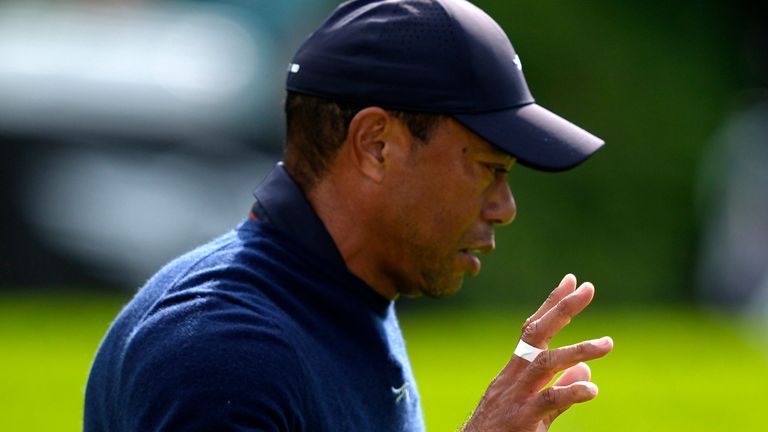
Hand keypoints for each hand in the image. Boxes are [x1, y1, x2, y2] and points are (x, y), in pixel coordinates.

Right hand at [462, 274, 613, 431]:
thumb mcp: (534, 409)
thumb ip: (560, 390)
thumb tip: (586, 371)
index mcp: (515, 370)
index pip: (533, 329)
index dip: (552, 304)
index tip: (572, 280)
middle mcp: (514, 376)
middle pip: (536, 334)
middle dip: (563, 309)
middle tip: (588, 288)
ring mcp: (516, 396)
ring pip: (545, 363)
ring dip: (577, 350)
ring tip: (607, 343)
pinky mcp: (522, 419)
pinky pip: (548, 401)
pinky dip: (571, 392)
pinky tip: (592, 390)